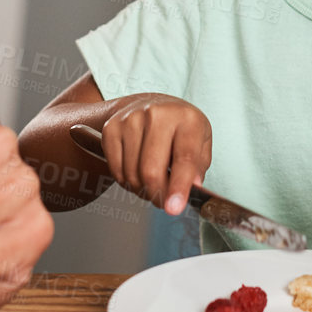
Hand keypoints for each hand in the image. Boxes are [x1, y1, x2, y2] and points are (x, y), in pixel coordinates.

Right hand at [101, 94, 210, 215]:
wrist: (148, 103)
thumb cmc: (179, 127)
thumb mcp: (200, 141)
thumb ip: (199, 166)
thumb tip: (192, 188)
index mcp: (187, 118)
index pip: (184, 158)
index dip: (178, 187)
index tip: (173, 208)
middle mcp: (157, 114)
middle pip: (151, 170)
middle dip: (157, 195)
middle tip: (163, 202)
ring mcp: (131, 119)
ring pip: (132, 173)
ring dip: (142, 190)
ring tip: (152, 184)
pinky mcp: (111, 128)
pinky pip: (116, 170)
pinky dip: (126, 182)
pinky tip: (136, 174)